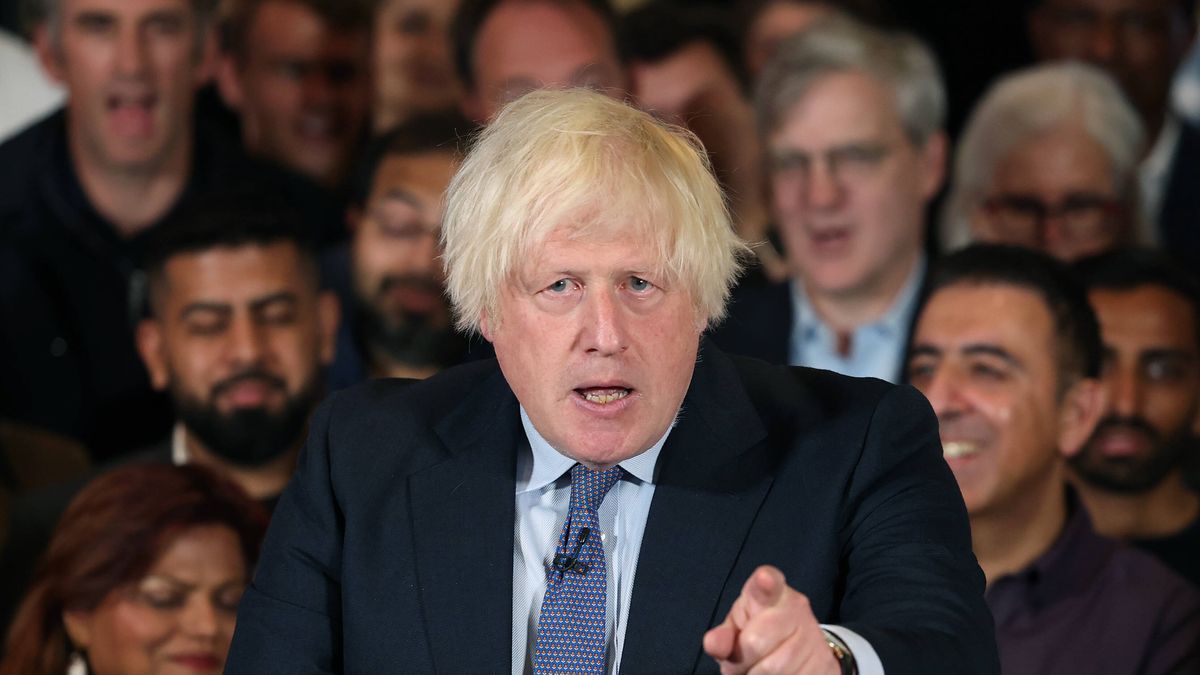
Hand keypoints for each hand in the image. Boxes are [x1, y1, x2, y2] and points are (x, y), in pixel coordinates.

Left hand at [703, 565, 840, 674]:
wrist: (804, 647)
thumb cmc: (760, 631)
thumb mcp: (739, 627)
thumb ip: (724, 635)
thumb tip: (712, 643)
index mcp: (769, 593)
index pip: (768, 583)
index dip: (766, 582)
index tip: (765, 579)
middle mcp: (795, 609)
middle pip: (755, 643)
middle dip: (740, 662)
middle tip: (740, 665)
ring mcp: (813, 637)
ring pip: (773, 670)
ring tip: (756, 671)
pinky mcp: (826, 664)